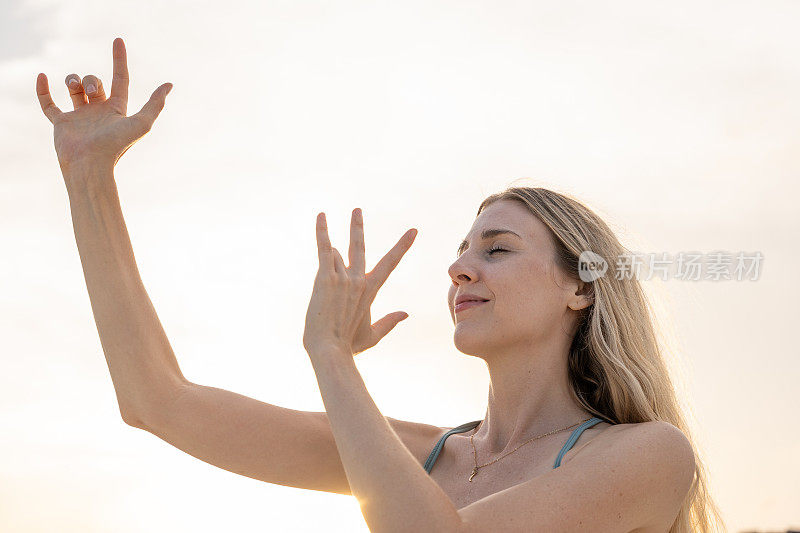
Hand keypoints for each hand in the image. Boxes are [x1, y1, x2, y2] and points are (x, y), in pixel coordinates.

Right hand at [36, 37, 172, 176]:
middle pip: (94, 81)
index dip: (120, 60)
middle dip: (92, 79)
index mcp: (117, 110)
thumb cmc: (117, 145)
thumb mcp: (142, 123)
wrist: (90, 164)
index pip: (120, 79)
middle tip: (92, 91)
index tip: (118, 40)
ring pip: (73, 87)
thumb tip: (169, 85)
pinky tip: (42, 76)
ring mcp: (79, 117)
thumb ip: (155, 104)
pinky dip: (43, 90)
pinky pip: (48, 103)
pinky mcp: (61, 124)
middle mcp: (98, 112)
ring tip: (74, 87)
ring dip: (72, 80)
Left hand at [303, 208, 416, 358]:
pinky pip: (324, 249)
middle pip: (360, 247)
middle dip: (357, 227)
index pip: (390, 263)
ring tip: (324, 265)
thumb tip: (406, 314)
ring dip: (328, 256)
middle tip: (356, 210)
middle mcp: (359, 281)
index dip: (402, 246)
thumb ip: (390, 323)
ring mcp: (343, 278)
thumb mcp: (372, 336)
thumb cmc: (348, 346)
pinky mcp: (326, 278)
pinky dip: (322, 232)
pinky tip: (321, 216)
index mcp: (370, 291)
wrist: (330, 351)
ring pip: (335, 255)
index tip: (413, 231)